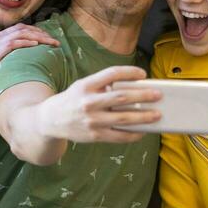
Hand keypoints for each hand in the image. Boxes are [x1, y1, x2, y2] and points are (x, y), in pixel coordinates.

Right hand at [0, 25, 60, 102]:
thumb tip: (21, 62)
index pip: (19, 29)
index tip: (49, 38)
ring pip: (20, 34)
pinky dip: (26, 43)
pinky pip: (12, 44)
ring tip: (51, 42)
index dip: (36, 32)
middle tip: (55, 40)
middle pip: (22, 29)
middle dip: (41, 33)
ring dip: (38, 37)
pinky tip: (37, 46)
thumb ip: (4, 59)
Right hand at [34, 65, 160, 144]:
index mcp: (86, 85)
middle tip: (158, 95)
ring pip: (123, 119)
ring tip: (157, 114)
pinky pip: (119, 136)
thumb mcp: (82, 86)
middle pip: (121, 97)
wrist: (50, 121)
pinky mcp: (94, 136)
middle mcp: (89, 102)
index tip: (143, 73)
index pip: (111, 74)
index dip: (129, 72)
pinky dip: (133, 134)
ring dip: (143, 117)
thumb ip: (102, 85)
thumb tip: (132, 87)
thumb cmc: (72, 100)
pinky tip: (143, 131)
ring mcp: (92, 121)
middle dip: (143, 96)